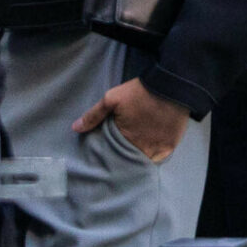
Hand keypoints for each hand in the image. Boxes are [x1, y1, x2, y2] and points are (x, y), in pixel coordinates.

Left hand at [73, 77, 189, 162]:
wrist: (171, 85)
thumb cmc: (140, 92)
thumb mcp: (112, 99)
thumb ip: (94, 115)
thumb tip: (75, 128)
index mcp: (125, 139)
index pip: (113, 156)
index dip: (110, 155)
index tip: (107, 154)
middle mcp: (142, 148)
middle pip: (128, 161)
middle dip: (123, 160)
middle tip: (120, 156)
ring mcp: (158, 148)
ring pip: (144, 162)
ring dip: (138, 159)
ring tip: (133, 156)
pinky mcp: (170, 145)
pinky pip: (159, 159)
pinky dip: (154, 157)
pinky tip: (149, 152)